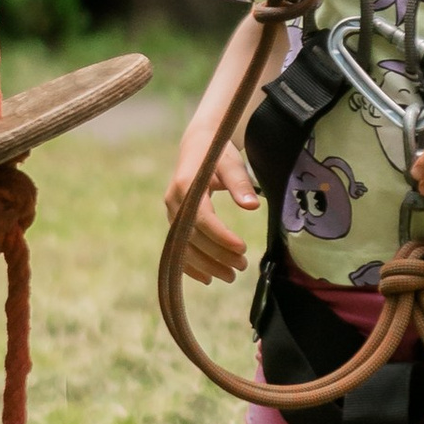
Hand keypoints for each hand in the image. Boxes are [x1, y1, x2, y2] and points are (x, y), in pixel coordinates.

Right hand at [165, 132, 260, 285]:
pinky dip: (190, 265)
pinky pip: (178, 247)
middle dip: (217, 256)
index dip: (221, 237)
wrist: (197, 144)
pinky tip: (207, 279)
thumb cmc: (218, 152)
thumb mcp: (232, 163)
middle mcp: (174, 201)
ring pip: (185, 246)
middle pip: (193, 237)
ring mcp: (172, 212)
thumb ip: (240, 184)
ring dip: (206, 265)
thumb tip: (252, 206)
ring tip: (231, 276)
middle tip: (243, 267)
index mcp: (187, 185)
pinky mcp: (174, 220)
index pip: (203, 219)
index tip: (242, 249)